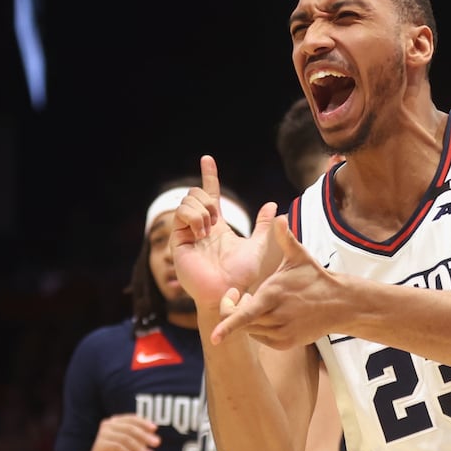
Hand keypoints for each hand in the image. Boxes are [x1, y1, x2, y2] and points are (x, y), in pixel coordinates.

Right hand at [81, 415, 159, 450]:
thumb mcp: (134, 448)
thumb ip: (141, 440)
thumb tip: (152, 432)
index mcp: (116, 422)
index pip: (132, 419)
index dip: (144, 423)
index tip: (155, 429)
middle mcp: (108, 425)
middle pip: (130, 428)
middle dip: (145, 436)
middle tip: (157, 443)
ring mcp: (102, 434)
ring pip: (125, 438)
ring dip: (139, 447)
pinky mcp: (99, 445)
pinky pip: (117, 446)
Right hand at [169, 155, 278, 310]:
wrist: (229, 291)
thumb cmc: (242, 275)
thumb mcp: (257, 246)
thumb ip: (263, 226)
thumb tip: (272, 205)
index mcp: (216, 226)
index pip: (211, 194)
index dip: (209, 176)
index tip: (208, 159)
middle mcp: (199, 227)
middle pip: (196, 193)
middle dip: (208, 198)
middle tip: (217, 220)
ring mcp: (187, 233)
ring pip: (187, 200)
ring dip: (202, 210)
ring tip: (209, 229)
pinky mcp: (177, 240)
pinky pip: (181, 213)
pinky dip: (195, 217)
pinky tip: (202, 231)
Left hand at [211, 215, 341, 348]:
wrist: (340, 304)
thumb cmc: (315, 278)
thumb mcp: (300, 257)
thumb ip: (285, 238)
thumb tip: (279, 216)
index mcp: (273, 295)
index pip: (244, 314)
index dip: (227, 326)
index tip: (213, 337)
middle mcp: (276, 317)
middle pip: (242, 322)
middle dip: (236, 309)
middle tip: (243, 295)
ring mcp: (282, 332)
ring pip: (251, 330)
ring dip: (249, 318)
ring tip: (260, 302)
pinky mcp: (286, 343)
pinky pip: (262, 338)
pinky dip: (260, 328)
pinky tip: (270, 314)